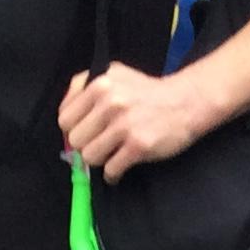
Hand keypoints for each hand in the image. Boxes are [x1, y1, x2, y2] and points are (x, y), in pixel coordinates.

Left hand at [59, 63, 204, 184]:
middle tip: (102, 142)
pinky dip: (114, 174)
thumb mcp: (114, 75)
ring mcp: (124, 124)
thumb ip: (85, 88)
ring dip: (100, 160)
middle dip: (87, 145)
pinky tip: (121, 165)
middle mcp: (109, 101)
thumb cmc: (146, 92)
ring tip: (113, 152)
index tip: (87, 131)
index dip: (73, 128)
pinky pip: (111, 170)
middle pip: (75, 140)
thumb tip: (65, 119)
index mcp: (99, 82)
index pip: (64, 118)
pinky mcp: (138, 145)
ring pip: (89, 157)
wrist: (185, 102)